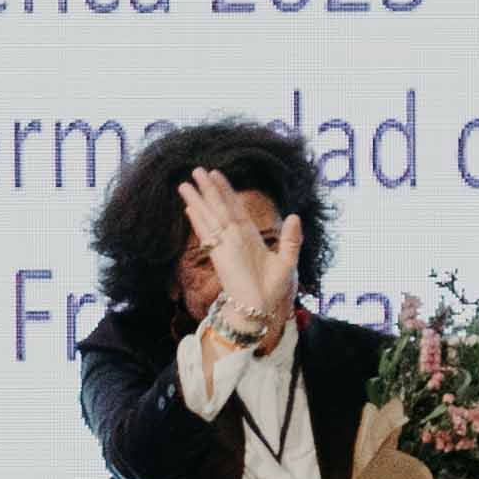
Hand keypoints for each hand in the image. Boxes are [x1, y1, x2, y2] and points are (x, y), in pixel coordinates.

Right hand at [176, 168, 303, 338]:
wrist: (260, 308)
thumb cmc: (272, 289)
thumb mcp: (287, 260)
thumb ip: (291, 239)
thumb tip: (294, 216)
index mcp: (250, 236)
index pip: (236, 208)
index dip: (226, 191)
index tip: (216, 175)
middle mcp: (235, 237)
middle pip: (218, 207)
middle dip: (208, 189)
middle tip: (197, 170)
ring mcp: (225, 245)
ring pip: (209, 216)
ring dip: (197, 200)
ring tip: (184, 184)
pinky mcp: (219, 255)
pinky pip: (206, 233)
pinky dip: (198, 221)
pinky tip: (189, 208)